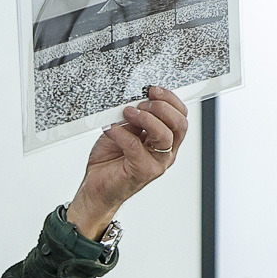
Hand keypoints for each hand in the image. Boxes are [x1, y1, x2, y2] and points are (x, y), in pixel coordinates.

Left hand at [65, 86, 190, 239]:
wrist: (96, 188)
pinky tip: (111, 129)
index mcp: (165, 141)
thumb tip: (135, 101)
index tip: (153, 90)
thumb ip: (134, 119)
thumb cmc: (110, 162)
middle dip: (161, 107)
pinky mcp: (142, 171)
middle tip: (141, 104)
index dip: (170, 100)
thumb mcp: (124, 132)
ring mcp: (156, 163)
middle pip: (179, 125)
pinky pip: (136, 147)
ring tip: (128, 114)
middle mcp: (165, 152)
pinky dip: (122, 134)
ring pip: (165, 136)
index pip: (180, 116)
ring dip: (146, 119)